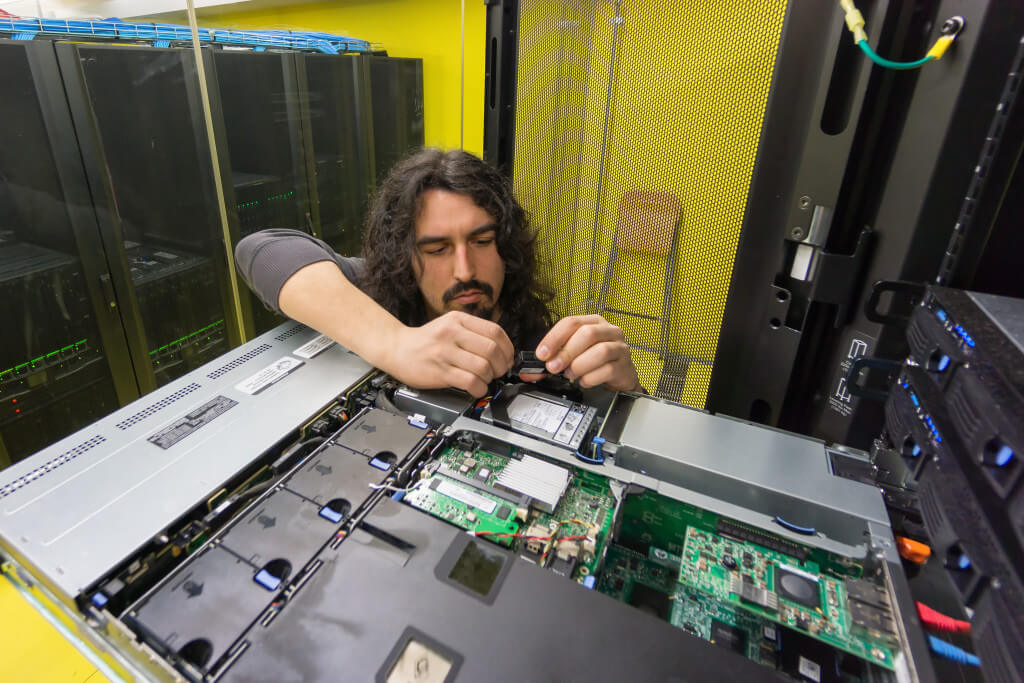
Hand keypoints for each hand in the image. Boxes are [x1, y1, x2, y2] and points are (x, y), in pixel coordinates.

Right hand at [384, 311, 513, 396]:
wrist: (397, 349)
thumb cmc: (426, 341)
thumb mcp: (449, 326)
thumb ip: (473, 333)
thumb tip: (502, 351)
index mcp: (458, 319)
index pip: (495, 331)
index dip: (507, 348)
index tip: (508, 358)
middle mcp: (451, 333)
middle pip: (492, 349)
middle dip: (501, 365)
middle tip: (498, 372)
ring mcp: (444, 352)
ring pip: (483, 366)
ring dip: (489, 378)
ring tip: (484, 379)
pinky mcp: (440, 371)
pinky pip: (470, 381)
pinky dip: (479, 388)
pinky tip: (476, 388)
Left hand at [533, 315, 640, 391]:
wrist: (620, 376)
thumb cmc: (595, 361)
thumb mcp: (574, 354)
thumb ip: (554, 358)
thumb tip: (531, 369)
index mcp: (593, 322)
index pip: (571, 322)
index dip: (554, 338)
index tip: (542, 353)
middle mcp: (609, 331)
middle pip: (587, 334)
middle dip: (566, 352)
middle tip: (554, 367)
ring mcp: (620, 347)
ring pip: (600, 351)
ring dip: (579, 365)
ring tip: (571, 374)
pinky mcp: (625, 366)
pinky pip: (607, 370)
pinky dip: (591, 378)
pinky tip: (584, 381)